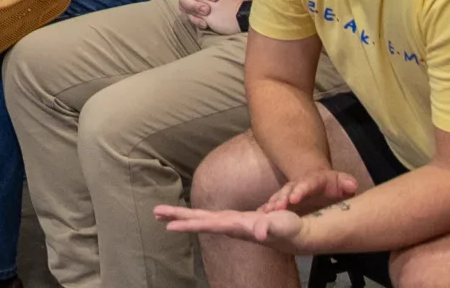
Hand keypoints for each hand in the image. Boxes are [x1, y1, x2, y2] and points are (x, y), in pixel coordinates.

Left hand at [153, 204, 305, 247]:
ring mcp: (230, 223)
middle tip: (154, 213)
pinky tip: (187, 216)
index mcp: (235, 226)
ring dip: (182, 216)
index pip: (206, 225)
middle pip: (198, 221)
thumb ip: (269, 228)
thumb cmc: (287, 229)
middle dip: (177, 218)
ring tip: (162, 214)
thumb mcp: (279, 226)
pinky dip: (195, 215)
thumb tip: (260, 231)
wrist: (295, 236)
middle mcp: (229, 225)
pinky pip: (209, 217)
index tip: (169, 226)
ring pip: (201, 219)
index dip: (188, 225)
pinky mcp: (233, 220)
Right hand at [262, 169, 357, 216]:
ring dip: (271, 206)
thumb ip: (346, 182)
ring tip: (263, 215)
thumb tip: (351, 185)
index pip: (307, 184)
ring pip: (278, 198)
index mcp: (313, 180)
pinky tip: (257, 218)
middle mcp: (298, 186)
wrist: (317, 180)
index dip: (300, 190)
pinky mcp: (283, 202)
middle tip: (274, 208)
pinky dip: (265, 212)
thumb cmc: (332, 186)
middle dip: (281, 199)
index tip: (294, 199)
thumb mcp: (341, 182)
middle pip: (288, 190)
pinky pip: (272, 206)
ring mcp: (289, 193)